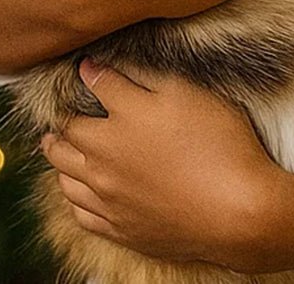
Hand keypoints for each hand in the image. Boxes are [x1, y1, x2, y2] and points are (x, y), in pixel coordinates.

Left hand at [40, 58, 285, 270]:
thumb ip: (143, 77)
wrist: (236, 211)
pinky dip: (73, 195)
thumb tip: (102, 67)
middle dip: (61, 118)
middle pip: (66, 134)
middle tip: (60, 111)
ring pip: (64, 175)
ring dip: (59, 156)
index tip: (86, 66)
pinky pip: (78, 211)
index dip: (88, 72)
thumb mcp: (188, 93)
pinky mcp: (117, 227)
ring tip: (57, 145)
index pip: (94, 86)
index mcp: (123, 118)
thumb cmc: (219, 144)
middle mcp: (105, 157)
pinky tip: (78, 188)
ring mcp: (108, 196)